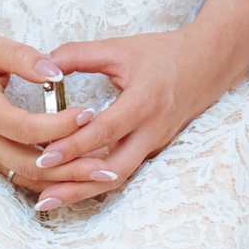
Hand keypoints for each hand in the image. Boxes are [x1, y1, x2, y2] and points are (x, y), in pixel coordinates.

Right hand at [0, 27, 101, 201]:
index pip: (26, 128)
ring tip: (101, 175)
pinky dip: (50, 178)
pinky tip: (76, 174)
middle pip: (31, 165)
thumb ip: (22, 57)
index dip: (59, 125)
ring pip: (27, 177)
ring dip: (64, 180)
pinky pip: (20, 175)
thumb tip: (55, 71)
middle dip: (71, 169)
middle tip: (108, 167)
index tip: (90, 114)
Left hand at [23, 26, 239, 210]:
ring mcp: (153, 145)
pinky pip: (123, 171)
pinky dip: (96, 181)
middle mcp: (150, 131)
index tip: (44, 157)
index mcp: (143, 102)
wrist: (206, 65)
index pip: (105, 131)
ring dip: (84, 190)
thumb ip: (78, 54)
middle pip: (113, 171)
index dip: (74, 146)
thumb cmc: (162, 55)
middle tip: (42, 194)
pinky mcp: (151, 151)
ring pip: (117, 177)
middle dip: (76, 185)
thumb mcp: (119, 48)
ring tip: (49, 199)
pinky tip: (70, 185)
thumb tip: (43, 65)